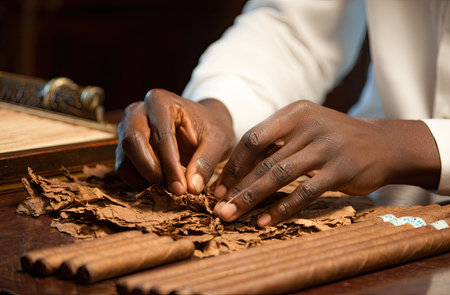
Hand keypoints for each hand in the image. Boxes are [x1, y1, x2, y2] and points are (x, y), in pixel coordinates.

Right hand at [115, 89, 235, 193]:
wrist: (204, 125)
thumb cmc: (211, 129)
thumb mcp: (218, 141)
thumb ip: (206, 162)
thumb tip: (192, 187)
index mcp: (161, 101)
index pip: (160, 135)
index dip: (170, 164)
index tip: (181, 188)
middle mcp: (138, 111)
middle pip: (132, 141)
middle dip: (151, 170)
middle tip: (173, 188)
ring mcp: (127, 127)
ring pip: (124, 156)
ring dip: (145, 177)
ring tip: (170, 186)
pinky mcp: (125, 146)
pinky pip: (123, 167)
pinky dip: (139, 181)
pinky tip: (161, 184)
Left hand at [213, 100, 439, 226]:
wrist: (385, 143)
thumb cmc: (337, 138)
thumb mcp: (308, 128)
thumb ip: (278, 141)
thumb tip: (238, 170)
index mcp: (295, 113)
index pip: (253, 138)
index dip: (233, 164)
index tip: (219, 186)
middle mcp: (308, 126)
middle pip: (262, 159)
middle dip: (237, 186)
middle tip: (219, 207)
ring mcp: (326, 147)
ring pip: (278, 175)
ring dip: (251, 198)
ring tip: (232, 215)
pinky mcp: (340, 170)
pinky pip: (304, 192)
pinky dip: (282, 209)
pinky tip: (264, 222)